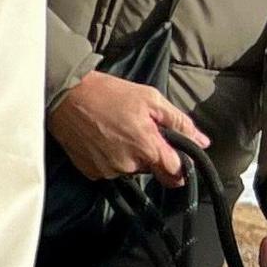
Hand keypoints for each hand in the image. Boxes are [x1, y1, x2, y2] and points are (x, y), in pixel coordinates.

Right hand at [48, 70, 208, 184]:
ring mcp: (107, 170)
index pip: (176, 173)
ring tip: (116, 132)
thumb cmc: (107, 93)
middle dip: (150, 155)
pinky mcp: (90, 171)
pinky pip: (109, 170)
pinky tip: (103, 139)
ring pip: (130, 170)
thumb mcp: (150, 99)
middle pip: (152, 170)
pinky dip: (110, 158)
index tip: (176, 157)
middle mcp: (128, 165)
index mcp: (147, 147)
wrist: (65, 95)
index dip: (180, 166)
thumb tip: (202, 141)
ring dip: (129, 156)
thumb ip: (179, 122)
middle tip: (138, 131)